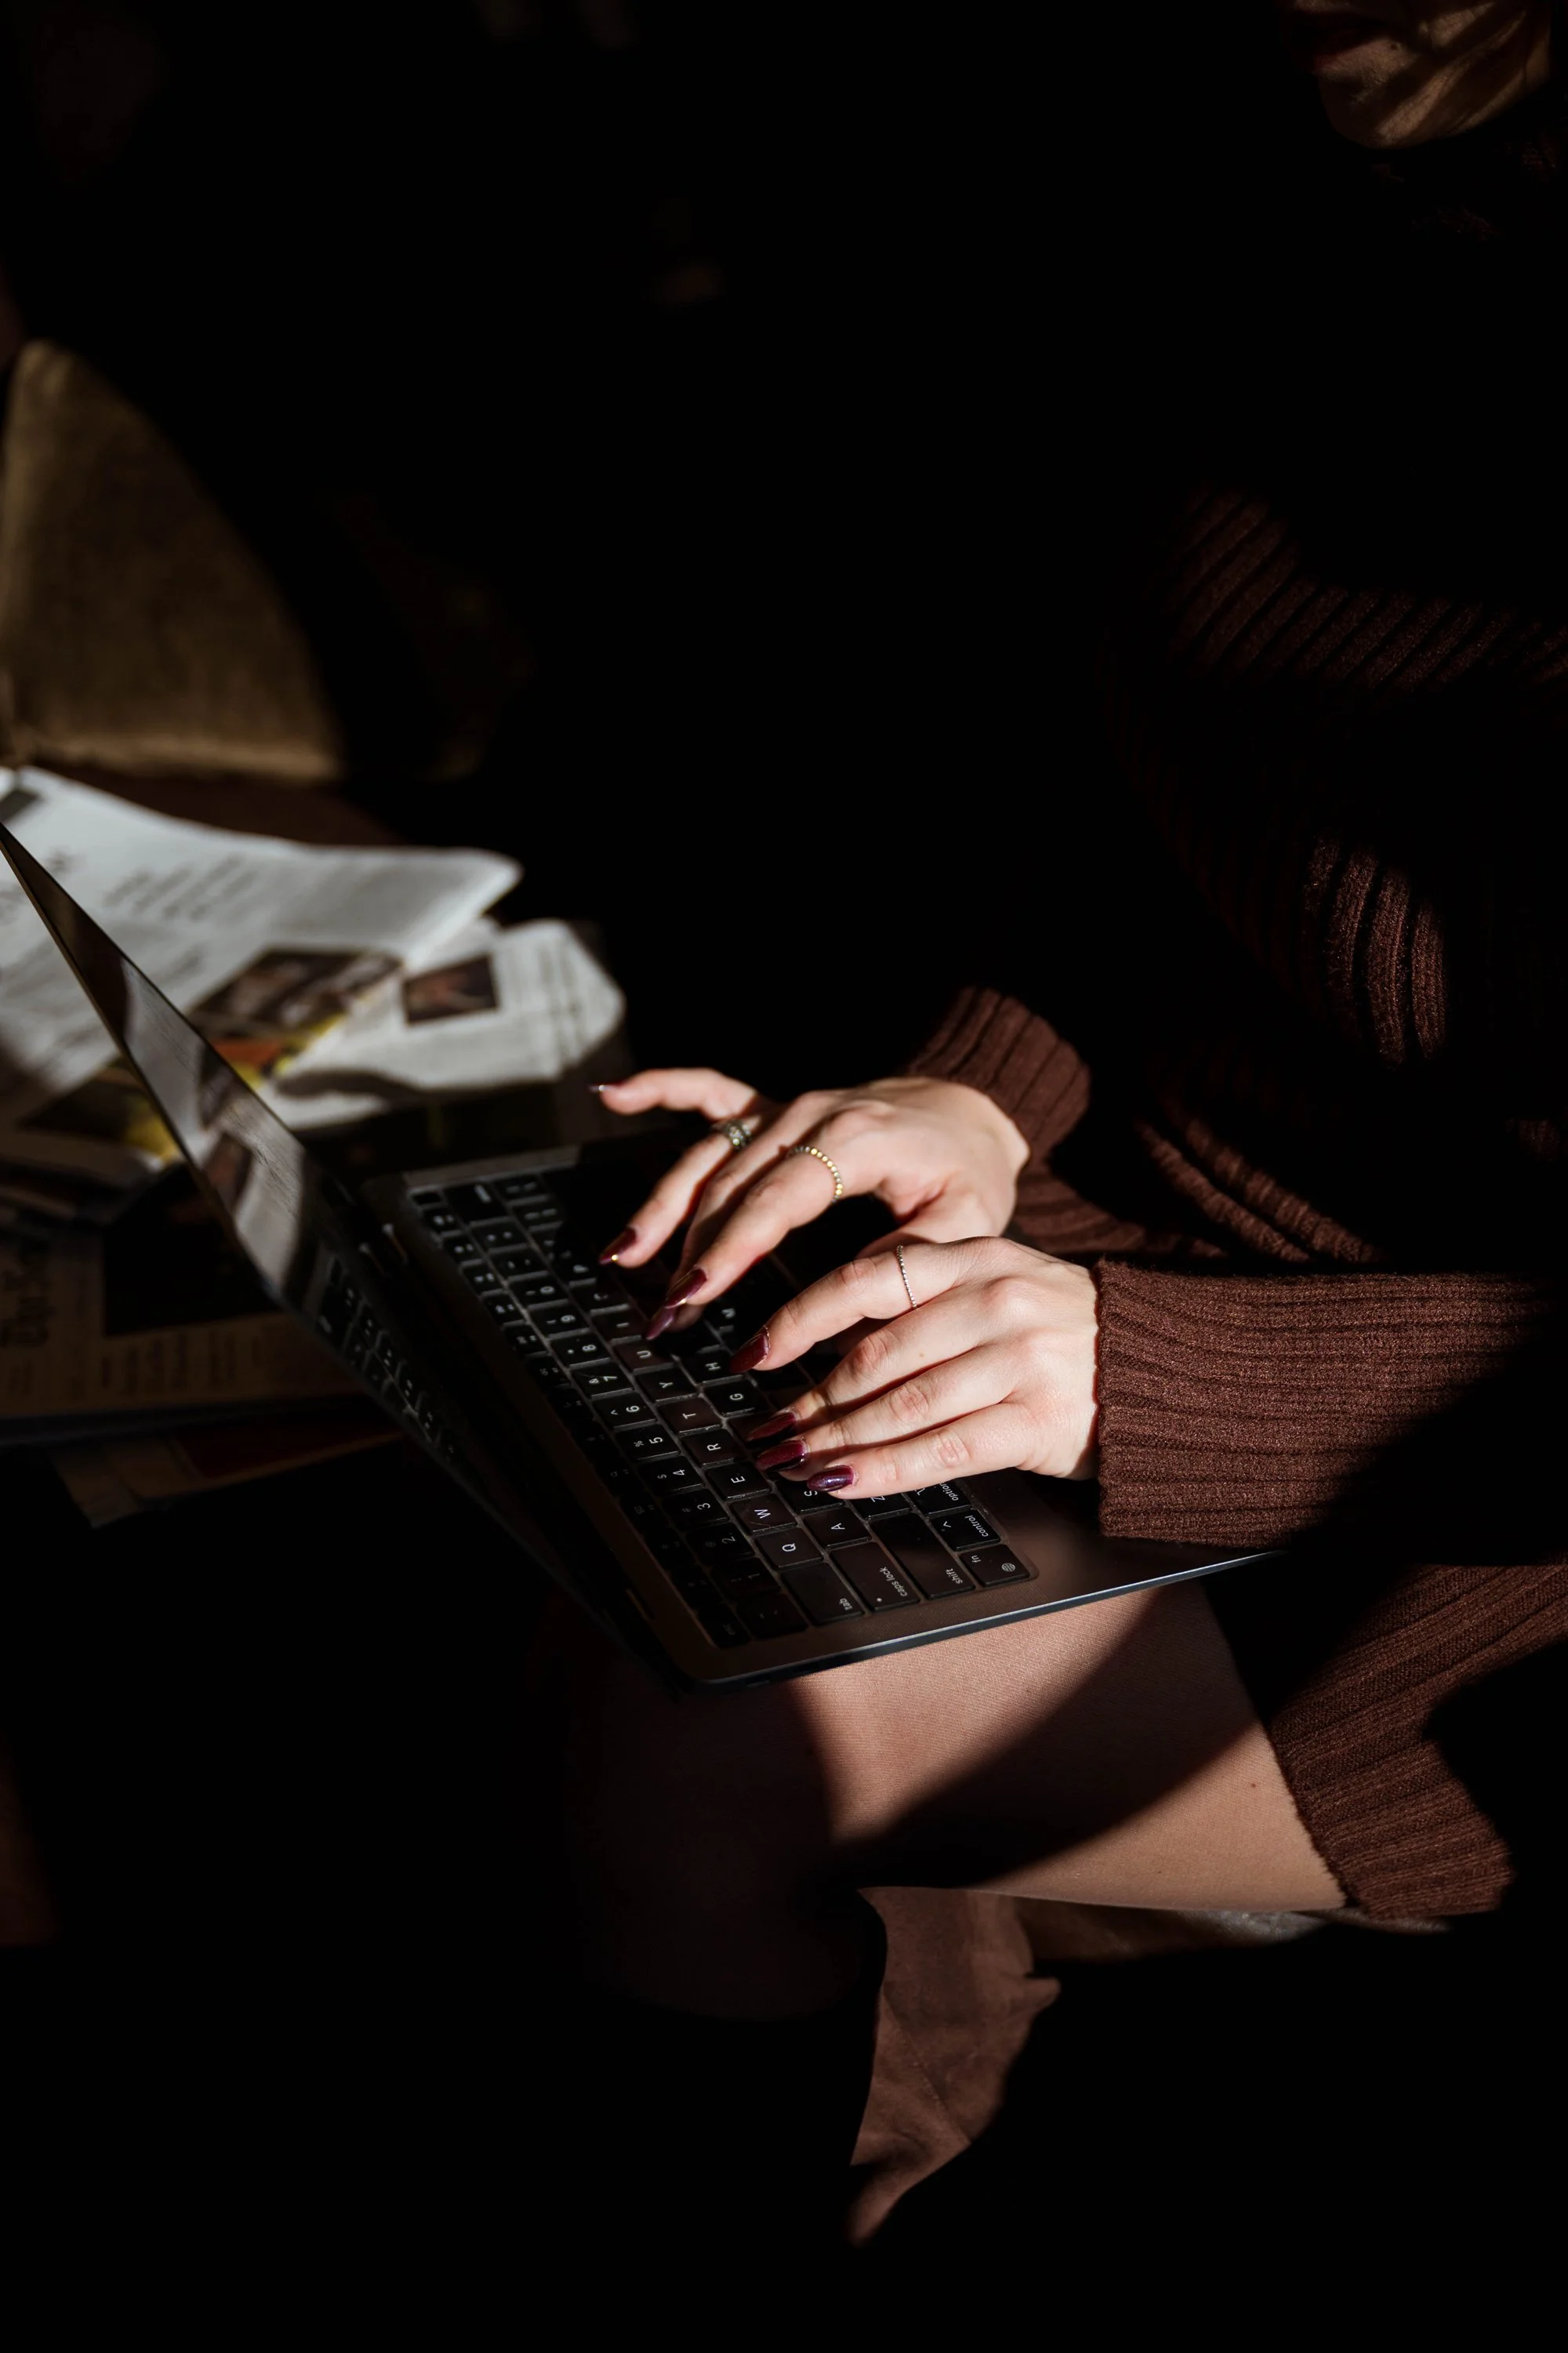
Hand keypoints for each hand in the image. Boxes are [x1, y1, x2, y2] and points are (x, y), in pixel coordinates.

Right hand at [594, 1067, 1029, 1332]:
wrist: (973, 1106)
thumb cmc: (969, 1171)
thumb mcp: (965, 1223)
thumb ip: (909, 1263)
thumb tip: (846, 1315)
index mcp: (855, 1141)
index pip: (777, 1199)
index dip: (731, 1247)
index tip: (695, 1292)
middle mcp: (809, 1116)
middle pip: (730, 1185)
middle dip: (689, 1252)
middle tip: (662, 1313)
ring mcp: (787, 1108)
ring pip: (708, 1153)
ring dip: (661, 1204)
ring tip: (619, 1254)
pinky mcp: (775, 1107)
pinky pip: (709, 1092)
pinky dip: (659, 1090)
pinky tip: (611, 1096)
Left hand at [737, 1236, 1098, 1493]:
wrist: (1164, 1369)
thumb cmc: (1062, 1332)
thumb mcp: (1000, 1285)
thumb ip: (925, 1301)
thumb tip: (827, 1343)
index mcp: (975, 1257)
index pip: (867, 1280)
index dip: (799, 1318)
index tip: (752, 1351)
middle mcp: (994, 1302)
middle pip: (875, 1354)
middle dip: (809, 1398)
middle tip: (767, 1426)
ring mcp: (1018, 1362)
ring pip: (900, 1406)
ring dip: (833, 1440)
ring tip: (792, 1460)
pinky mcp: (1035, 1422)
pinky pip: (939, 1451)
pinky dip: (881, 1470)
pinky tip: (842, 1481)